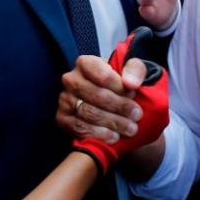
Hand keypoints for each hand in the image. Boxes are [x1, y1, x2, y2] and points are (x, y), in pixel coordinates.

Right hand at [63, 31, 169, 174]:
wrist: (106, 100)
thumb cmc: (118, 83)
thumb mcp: (130, 70)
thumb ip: (135, 70)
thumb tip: (131, 84)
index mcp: (85, 63)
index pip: (102, 76)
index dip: (120, 87)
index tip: (134, 94)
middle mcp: (70, 79)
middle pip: (96, 95)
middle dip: (119, 107)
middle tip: (137, 115)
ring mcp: (64, 99)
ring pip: (88, 113)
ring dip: (112, 122)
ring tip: (130, 128)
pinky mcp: (62, 118)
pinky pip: (79, 127)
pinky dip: (98, 134)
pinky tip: (114, 136)